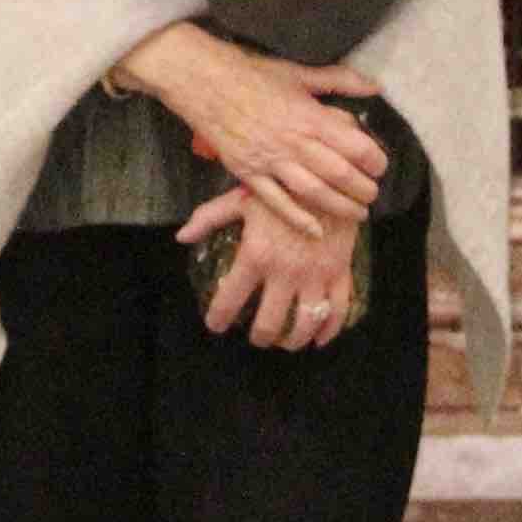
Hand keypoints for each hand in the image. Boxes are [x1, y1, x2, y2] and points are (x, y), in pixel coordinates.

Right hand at [116, 22, 385, 238]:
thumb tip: (375, 87)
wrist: (203, 81)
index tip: (380, 167)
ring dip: (341, 207)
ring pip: (314, 193)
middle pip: (340, 175)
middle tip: (372, 195)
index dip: (375, 161)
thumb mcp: (298, 73)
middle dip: (364, 190)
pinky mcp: (247, 172)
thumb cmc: (252, 75)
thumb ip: (339, 80)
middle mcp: (293, 142)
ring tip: (357, 214)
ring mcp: (269, 160)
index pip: (356, 147)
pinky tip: (315, 230)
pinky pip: (276, 201)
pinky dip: (297, 219)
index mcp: (309, 116)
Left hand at [178, 186, 356, 349]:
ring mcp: (315, 276)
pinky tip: (318, 338)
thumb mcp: (240, 200)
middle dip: (260, 337)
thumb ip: (208, 219)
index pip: (231, 298)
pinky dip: (328, 331)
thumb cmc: (281, 188)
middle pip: (270, 323)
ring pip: (304, 323)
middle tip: (256, 338)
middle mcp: (285, 273)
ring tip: (285, 342)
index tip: (215, 326)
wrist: (328, 178)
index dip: (219, 317)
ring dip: (293, 340)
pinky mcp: (339, 274)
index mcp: (255, 256)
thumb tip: (181, 237)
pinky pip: (338, 311)